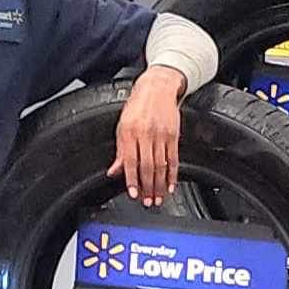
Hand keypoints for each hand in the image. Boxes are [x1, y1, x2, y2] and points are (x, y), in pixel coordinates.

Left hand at [107, 66, 187, 206]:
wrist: (157, 87)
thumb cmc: (138, 106)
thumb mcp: (122, 126)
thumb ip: (120, 150)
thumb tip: (114, 171)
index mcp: (129, 132)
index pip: (130, 161)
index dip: (132, 180)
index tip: (134, 194)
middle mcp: (145, 134)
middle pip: (147, 166)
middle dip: (148, 187)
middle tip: (148, 202)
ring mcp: (161, 135)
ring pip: (161, 165)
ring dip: (160, 185)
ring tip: (159, 198)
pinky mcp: (173, 135)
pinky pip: (174, 159)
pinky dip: (173, 174)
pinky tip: (171, 185)